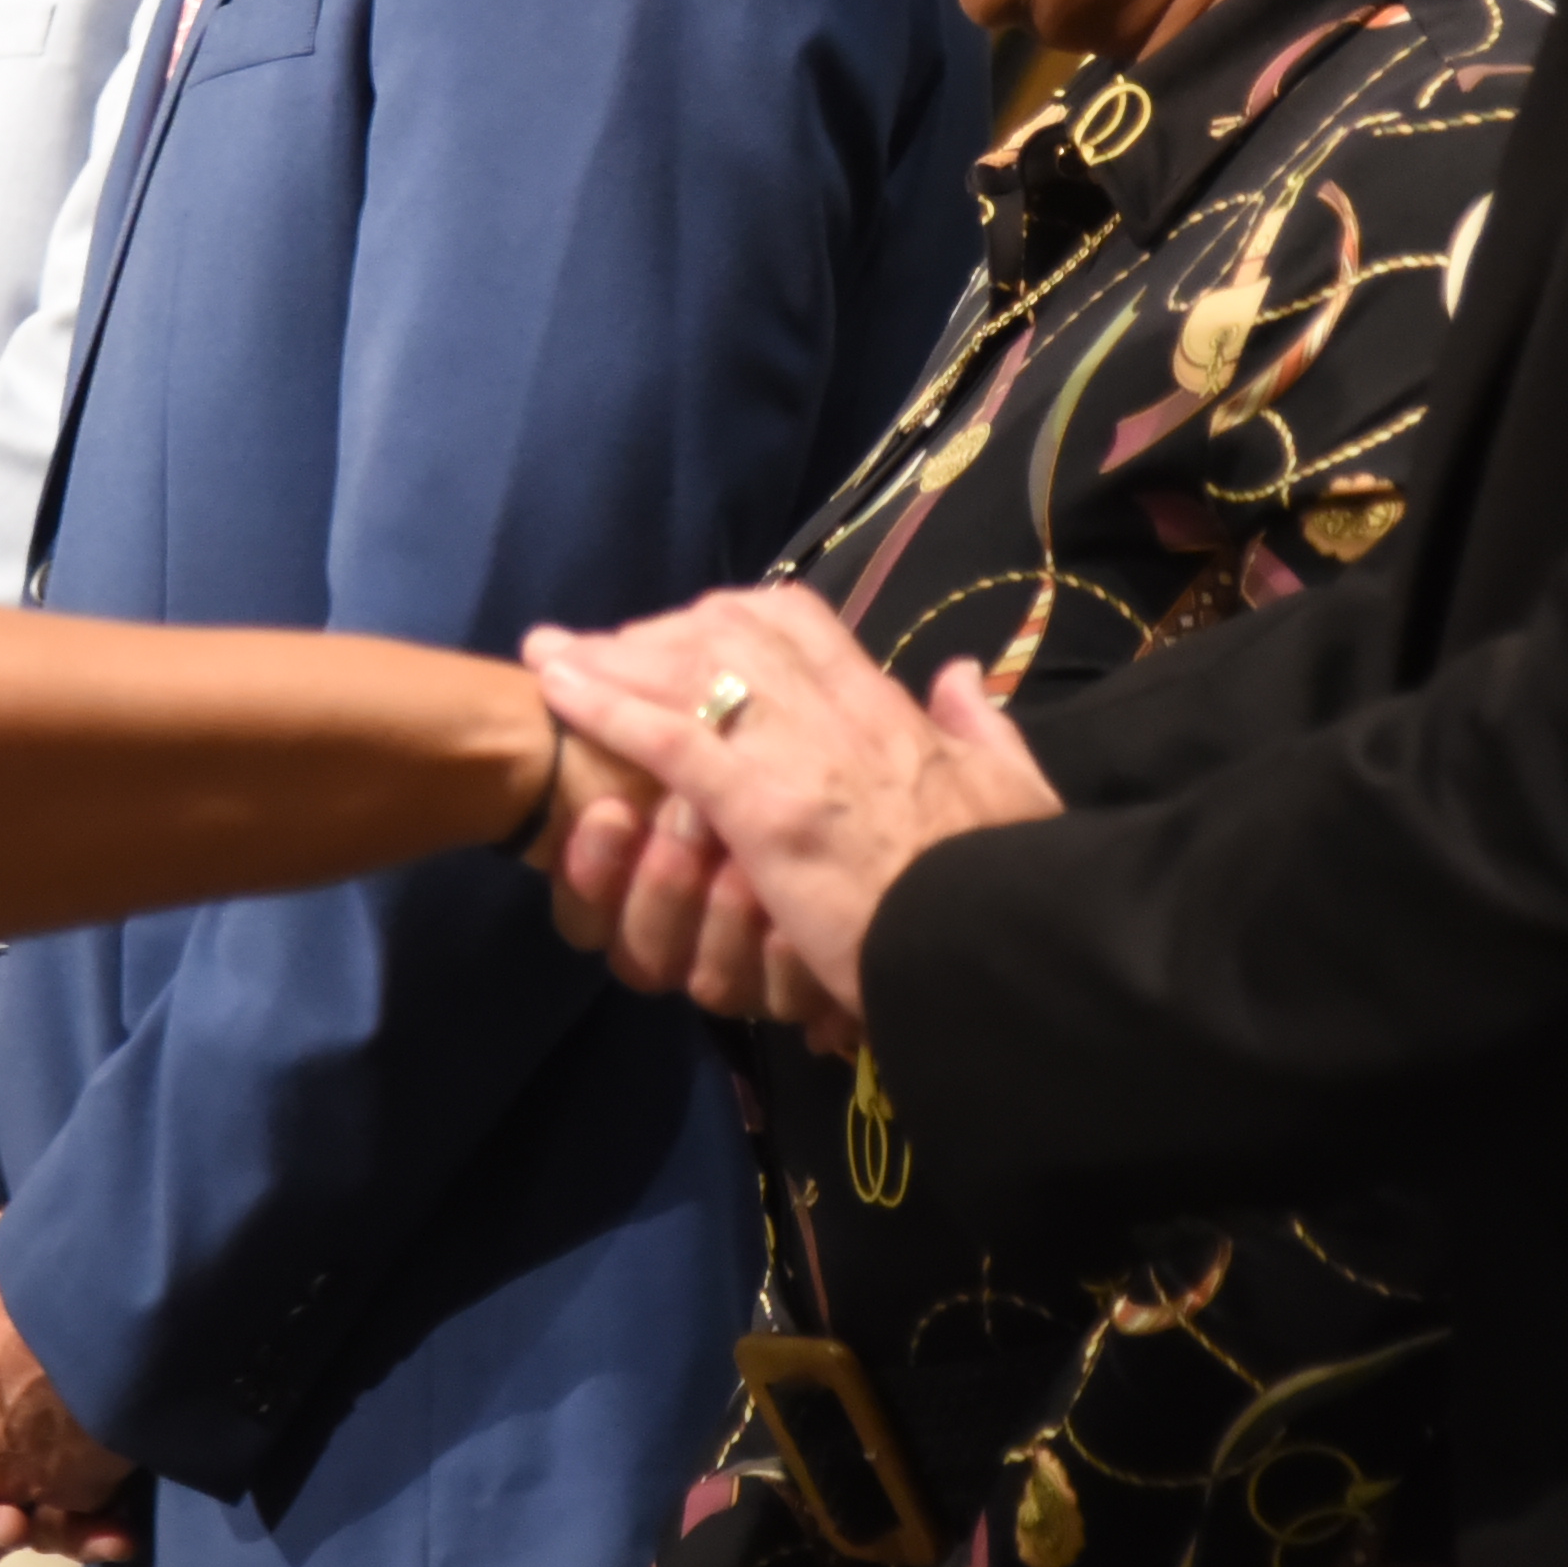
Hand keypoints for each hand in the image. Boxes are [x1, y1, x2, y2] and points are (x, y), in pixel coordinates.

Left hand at [526, 586, 1060, 1045]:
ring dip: (611, 658)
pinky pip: (669, 736)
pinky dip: (605, 704)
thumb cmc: (1008, 884)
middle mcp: (837, 714)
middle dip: (660, 633)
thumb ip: (981, 727)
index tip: (694, 632)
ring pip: (690, 670)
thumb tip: (959, 674)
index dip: (736, 617)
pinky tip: (558, 689)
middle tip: (605, 648)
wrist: (1002, 949)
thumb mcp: (1014, 791)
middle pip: (730, 630)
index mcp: (890, 713)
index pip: (801, 624)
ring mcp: (797, 758)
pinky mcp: (765, 810)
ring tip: (552, 655)